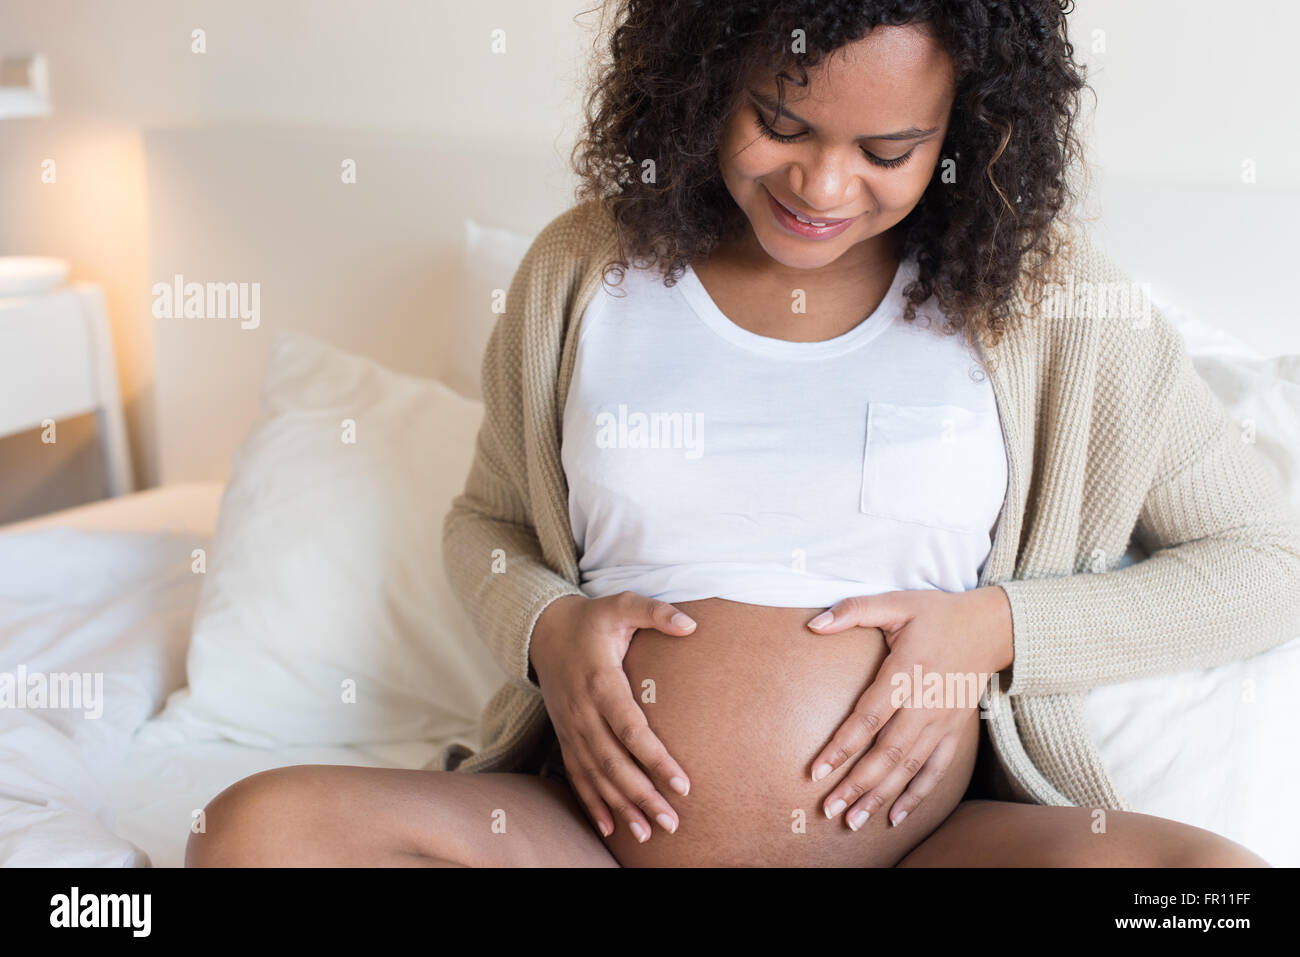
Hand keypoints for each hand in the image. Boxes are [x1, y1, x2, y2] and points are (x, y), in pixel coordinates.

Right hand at [529, 590, 697, 842]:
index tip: (682, 784)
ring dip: (622, 807)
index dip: (655, 758)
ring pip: (596, 776)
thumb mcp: (622, 604)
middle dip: (643, 795)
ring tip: (649, 833)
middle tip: (672, 822)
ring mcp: (571, 728)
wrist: (542, 630)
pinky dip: (593, 804)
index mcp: (601, 682)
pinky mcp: (566, 736)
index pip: (630, 729)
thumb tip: (691, 624)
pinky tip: (611, 828)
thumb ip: (655, 612)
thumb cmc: (592, 619)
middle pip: (614, 763)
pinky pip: (577, 776)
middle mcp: (583, 712)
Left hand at [806, 586, 1012, 828]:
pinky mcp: (954, 732)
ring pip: (908, 769)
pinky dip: (916, 796)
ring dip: (880, 797)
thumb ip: (854, 610)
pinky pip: (935, 771)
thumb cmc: (936, 614)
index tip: (816, 770)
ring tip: (852, 821)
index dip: (842, 746)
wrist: (991, 628)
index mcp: (907, 673)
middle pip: (887, 754)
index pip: (869, 718)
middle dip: (856, 785)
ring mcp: (942, 722)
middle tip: (828, 809)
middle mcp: (925, 705)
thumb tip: (814, 623)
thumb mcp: (896, 602)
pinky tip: (895, 817)